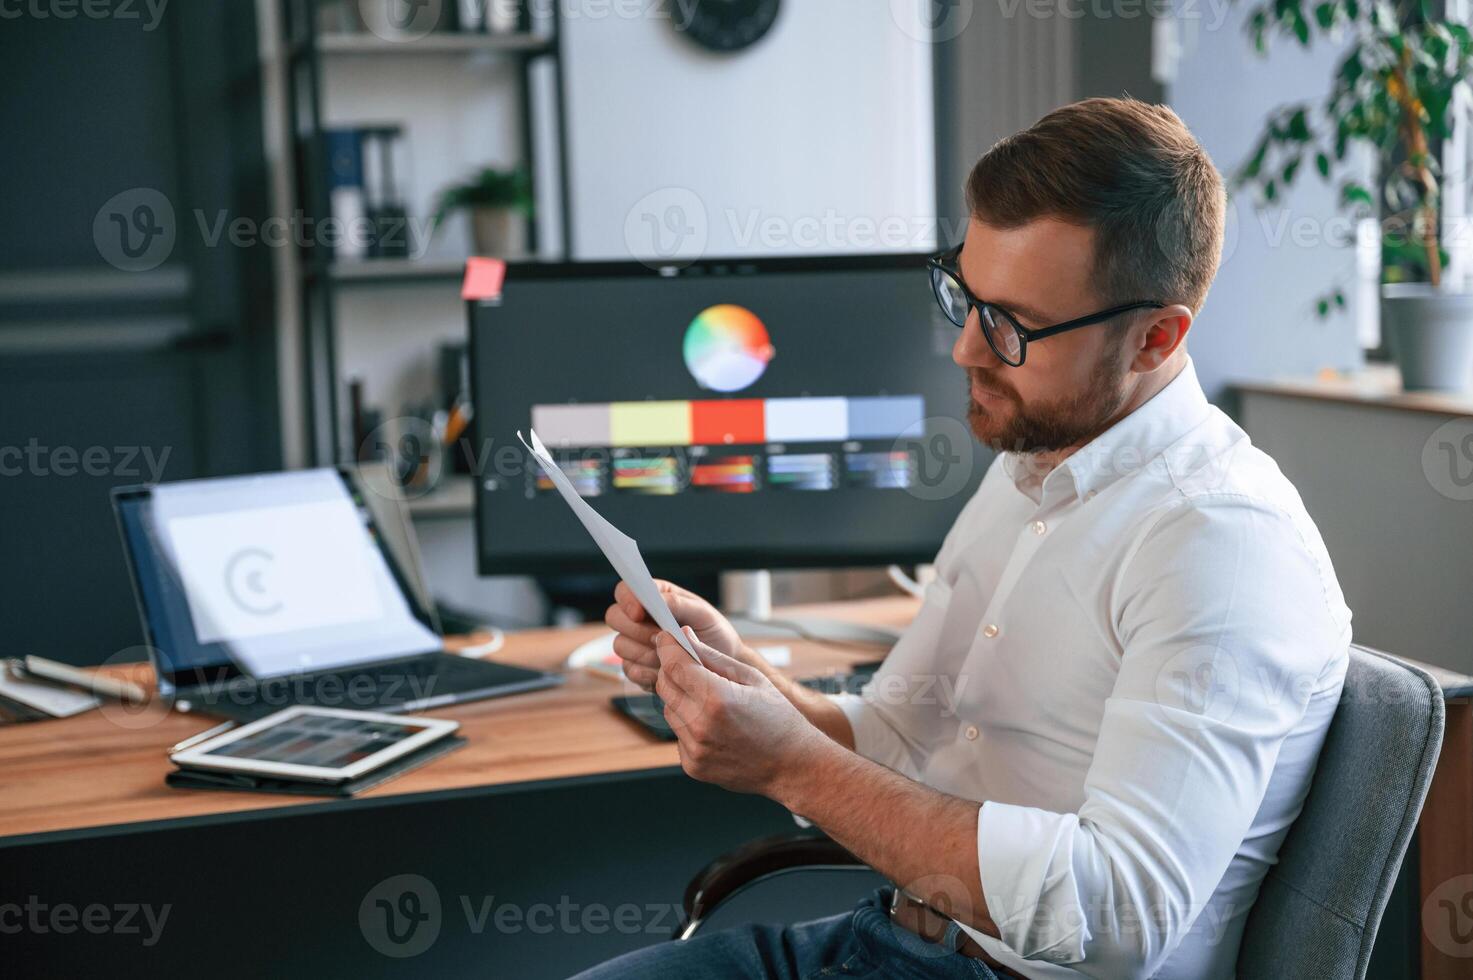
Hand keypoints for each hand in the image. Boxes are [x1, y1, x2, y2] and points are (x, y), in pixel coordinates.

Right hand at [604, 580, 741, 690]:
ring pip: (620, 645)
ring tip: (671, 655)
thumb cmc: (713, 632)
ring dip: (644, 652)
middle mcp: (639, 618)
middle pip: (614, 617)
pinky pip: (628, 669)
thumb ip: (677, 603)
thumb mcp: (702, 613)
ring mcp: (634, 643)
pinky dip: (647, 672)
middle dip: (636, 630)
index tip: (639, 613)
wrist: (720, 666)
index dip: (627, 600)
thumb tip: (656, 599)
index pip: (625, 590)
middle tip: (660, 638)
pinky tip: (665, 672)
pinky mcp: (636, 667)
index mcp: (654, 596)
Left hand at [654, 628, 821, 797]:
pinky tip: (714, 726)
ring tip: (711, 701)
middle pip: (664, 685)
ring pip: (668, 709)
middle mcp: (700, 725)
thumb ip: (714, 657)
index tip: (667, 638)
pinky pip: (678, 734)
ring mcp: (695, 749)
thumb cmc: (779, 718)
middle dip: (672, 670)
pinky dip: (689, 724)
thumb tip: (685, 636)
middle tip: (690, 665)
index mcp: (717, 698)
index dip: (667, 646)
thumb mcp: (752, 678)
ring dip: (681, 698)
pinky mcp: (693, 766)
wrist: (792, 766)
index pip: (674, 664)